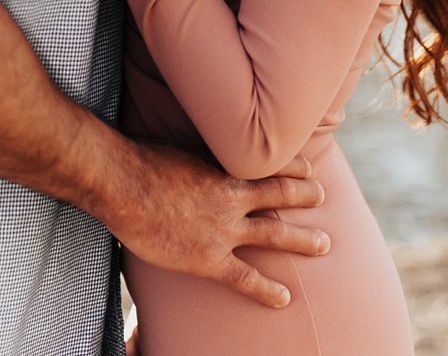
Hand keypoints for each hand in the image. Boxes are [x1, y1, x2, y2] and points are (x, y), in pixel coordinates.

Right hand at [104, 141, 327, 308]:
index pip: (268, 167)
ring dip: (302, 240)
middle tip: (322, 197)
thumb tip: (213, 153)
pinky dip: (267, 289)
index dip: (292, 168)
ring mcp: (223, 230)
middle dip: (305, 197)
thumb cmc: (144, 161)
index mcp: (225, 170)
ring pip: (273, 235)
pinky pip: (245, 278)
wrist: (122, 185)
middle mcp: (232, 198)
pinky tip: (284, 298)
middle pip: (280, 197)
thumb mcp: (182, 149)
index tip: (308, 169)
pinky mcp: (208, 259)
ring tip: (324, 244)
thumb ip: (204, 156)